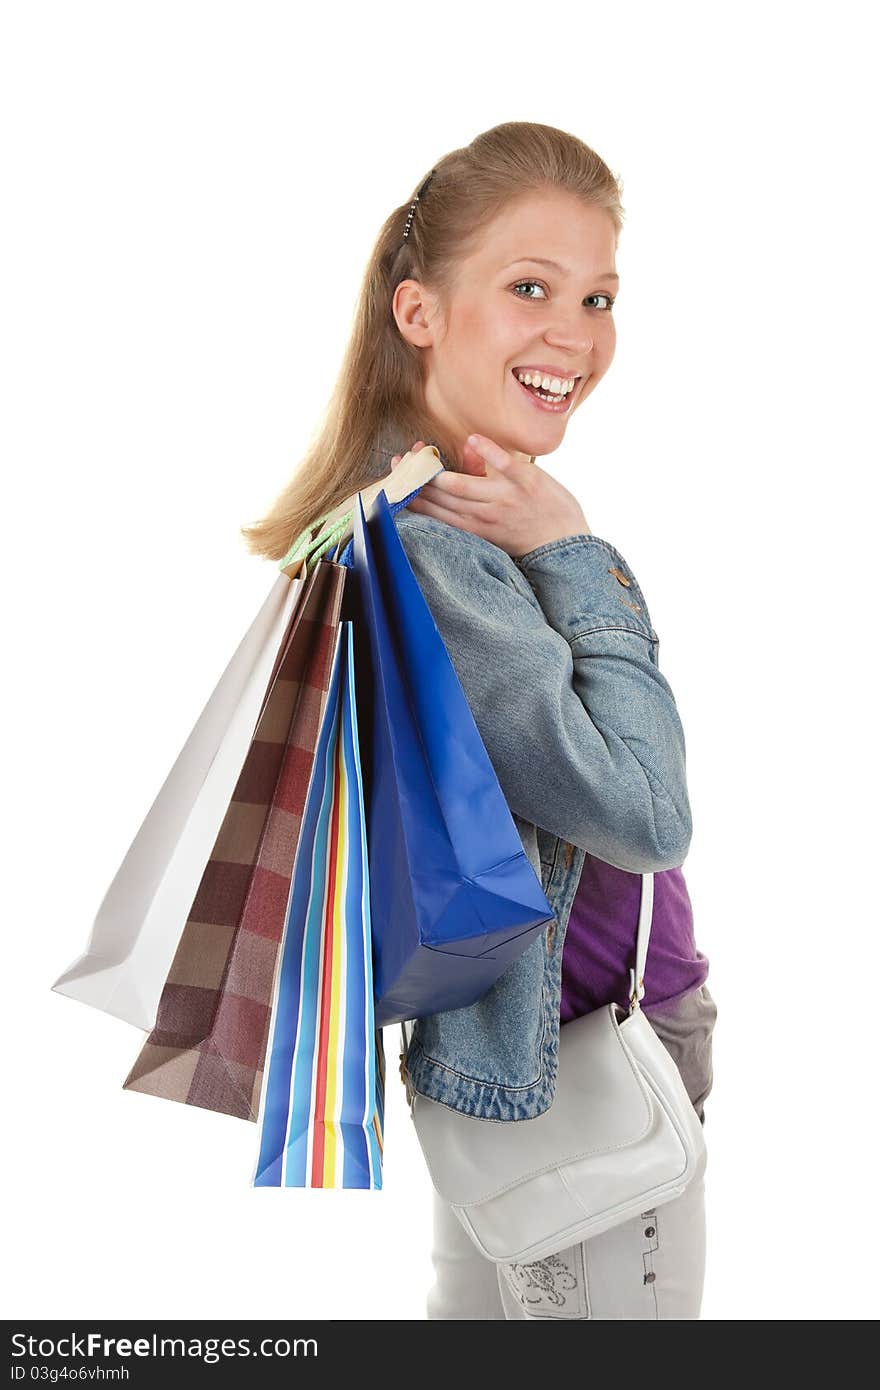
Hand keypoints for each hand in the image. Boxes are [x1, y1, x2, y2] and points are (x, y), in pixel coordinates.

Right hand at [390, 435, 590, 559]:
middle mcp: (483, 516)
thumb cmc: (527, 533)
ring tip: (421, 451)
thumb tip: (459, 464)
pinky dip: (487, 450)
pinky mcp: (526, 481)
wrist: (565, 544)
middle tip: (400, 459)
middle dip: (416, 479)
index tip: (397, 476)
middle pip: (440, 497)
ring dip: (437, 469)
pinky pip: (502, 464)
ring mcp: (504, 498)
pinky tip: (471, 438)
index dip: (412, 494)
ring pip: (460, 485)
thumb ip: (472, 499)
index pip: (434, 512)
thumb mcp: (494, 524)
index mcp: (473, 528)